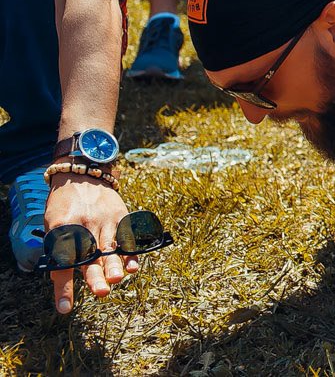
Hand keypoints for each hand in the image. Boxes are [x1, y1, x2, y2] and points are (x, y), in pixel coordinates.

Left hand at [44, 174, 137, 314]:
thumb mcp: (53, 224)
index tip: (65, 308)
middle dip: (95, 275)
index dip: (64, 288)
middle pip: (90, 254)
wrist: (83, 174)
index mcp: (62, 229)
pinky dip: (130, 253)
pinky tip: (133, 265)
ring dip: (114, 265)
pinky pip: (127, 236)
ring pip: (110, 247)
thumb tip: (64, 276)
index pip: (62, 263)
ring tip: (118, 279)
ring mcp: (104, 219)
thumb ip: (59, 248)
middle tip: (101, 292)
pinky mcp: (120, 215)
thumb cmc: (64, 205)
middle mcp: (84, 225)